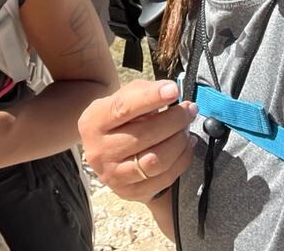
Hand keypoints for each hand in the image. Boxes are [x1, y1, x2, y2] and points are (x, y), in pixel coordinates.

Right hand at [78, 79, 196, 202]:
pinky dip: (181, 160)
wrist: (107, 151)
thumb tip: (170, 91)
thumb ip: (143, 91)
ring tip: (186, 128)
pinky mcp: (130, 193)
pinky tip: (186, 146)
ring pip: (156, 160)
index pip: (123, 108)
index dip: (151, 98)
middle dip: (174, 119)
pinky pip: (164, 178)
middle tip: (189, 109)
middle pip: (145, 135)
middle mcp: (98, 151)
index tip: (174, 90)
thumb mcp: (122, 98)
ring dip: (179, 141)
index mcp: (93, 122)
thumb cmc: (120, 118)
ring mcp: (113, 175)